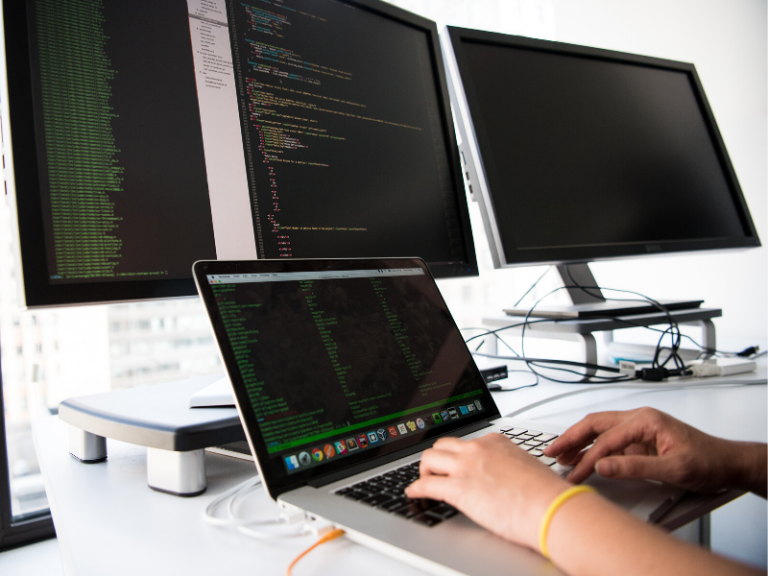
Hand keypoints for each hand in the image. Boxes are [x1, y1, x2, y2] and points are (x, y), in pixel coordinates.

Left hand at [405, 434, 570, 549]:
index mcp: (495, 442)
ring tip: (425, 482)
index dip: (458, 455)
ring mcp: (466, 467)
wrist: (550, 507)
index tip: (456, 463)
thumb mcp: (526, 468)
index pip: (467, 442)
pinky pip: (426, 485)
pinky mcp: (458, 489)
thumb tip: (506, 478)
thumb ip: (510, 467)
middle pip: (443, 445)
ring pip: (429, 458)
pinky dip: (416, 489)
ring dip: (424, 470)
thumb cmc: (546, 494)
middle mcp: (478, 449)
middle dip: (436, 458)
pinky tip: (414, 493)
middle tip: (435, 471)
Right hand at [545, 407, 761, 493]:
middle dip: (570, 437)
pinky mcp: (639, 441)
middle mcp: (639, 419)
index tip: (574, 474)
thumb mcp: (673, 468)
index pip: (607, 439)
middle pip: (595, 424)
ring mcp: (638, 429)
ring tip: (559, 454)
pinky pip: (609, 441)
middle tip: (551, 451)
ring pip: (599, 430)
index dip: (587, 458)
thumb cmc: (708, 461)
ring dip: (578, 441)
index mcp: (646, 420)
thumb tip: (604, 466)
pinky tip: (581, 458)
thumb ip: (635, 467)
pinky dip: (592, 449)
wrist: (728, 464)